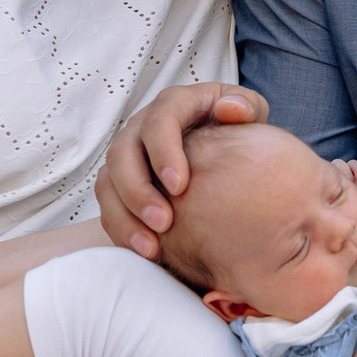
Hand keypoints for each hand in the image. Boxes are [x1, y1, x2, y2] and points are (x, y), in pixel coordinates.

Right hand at [96, 83, 267, 259]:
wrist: (222, 149)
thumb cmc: (237, 129)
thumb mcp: (248, 112)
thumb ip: (246, 108)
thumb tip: (231, 110)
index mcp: (174, 104)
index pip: (159, 121)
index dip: (163, 151)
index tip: (180, 186)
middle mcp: (142, 126)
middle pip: (122, 152)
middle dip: (138, 190)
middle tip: (163, 223)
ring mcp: (127, 154)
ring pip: (108, 182)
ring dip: (125, 216)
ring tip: (151, 248)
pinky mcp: (119, 181)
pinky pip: (108, 205)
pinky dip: (122, 229)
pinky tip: (146, 252)